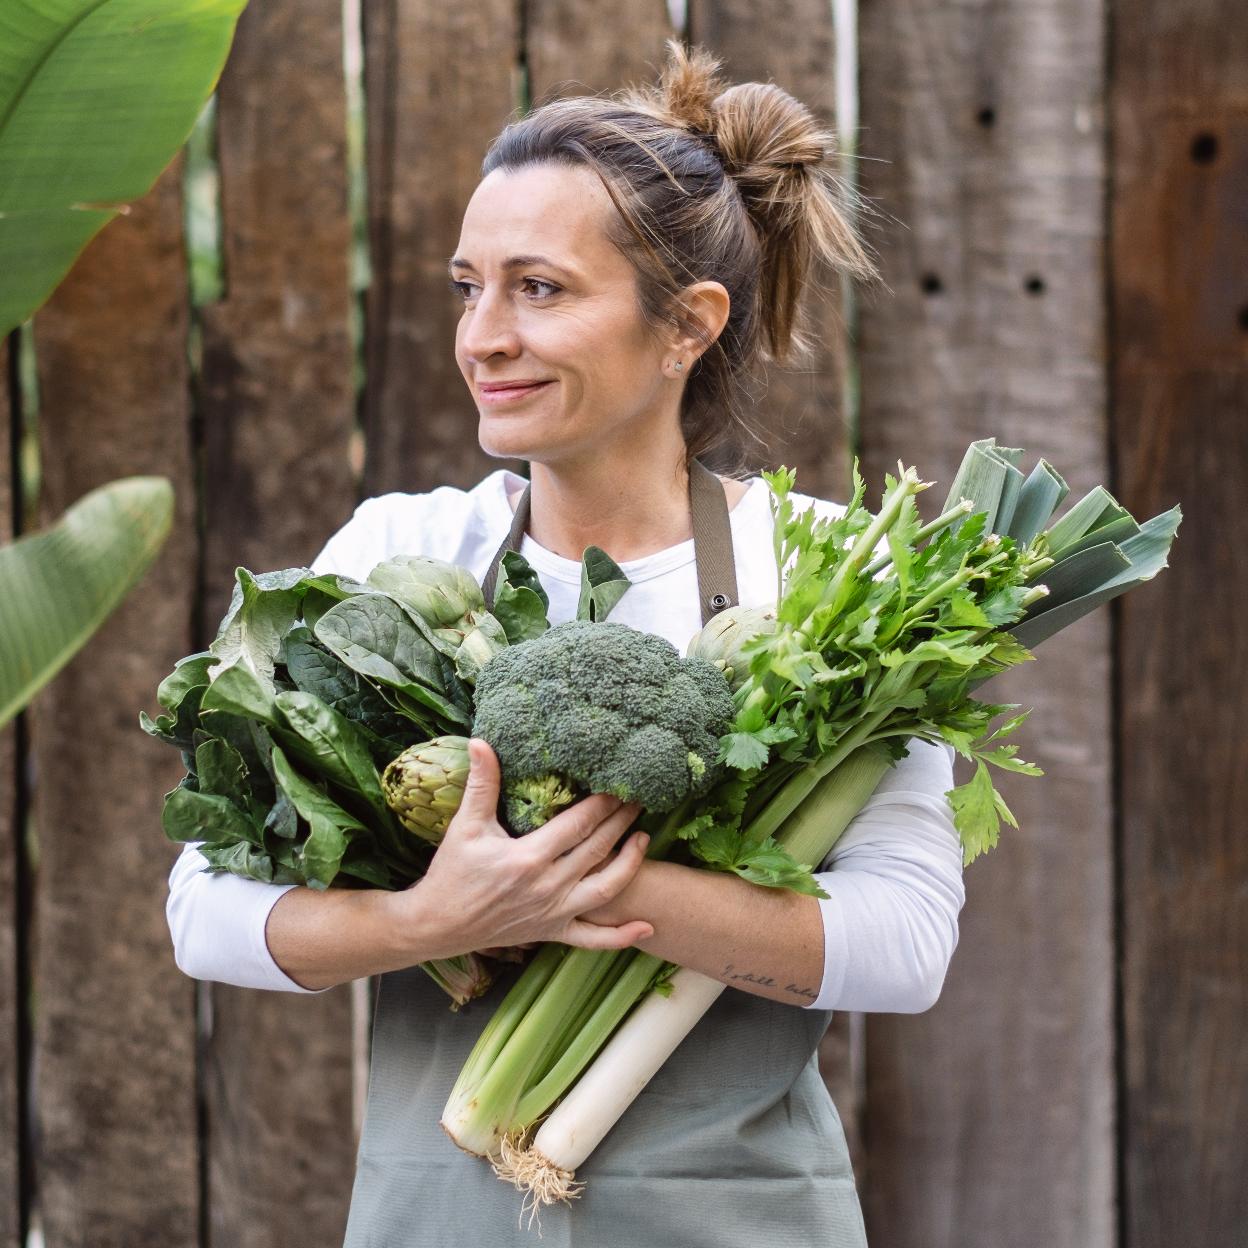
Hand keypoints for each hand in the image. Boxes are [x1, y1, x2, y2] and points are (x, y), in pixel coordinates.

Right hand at [398, 739, 653, 958]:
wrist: (436, 925)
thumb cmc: (451, 873)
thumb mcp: (466, 826)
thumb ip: (481, 784)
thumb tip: (481, 742)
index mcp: (529, 858)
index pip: (578, 824)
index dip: (603, 803)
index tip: (620, 784)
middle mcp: (548, 887)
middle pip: (597, 849)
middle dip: (621, 822)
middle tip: (640, 799)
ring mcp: (554, 913)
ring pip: (606, 889)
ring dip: (630, 864)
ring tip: (644, 839)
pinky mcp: (552, 933)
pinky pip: (593, 939)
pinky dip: (621, 936)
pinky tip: (646, 927)